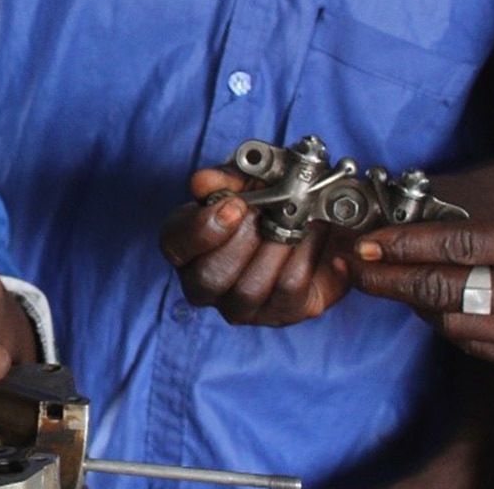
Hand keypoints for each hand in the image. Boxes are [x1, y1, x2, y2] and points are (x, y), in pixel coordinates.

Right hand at [158, 165, 354, 325]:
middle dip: (243, 242)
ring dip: (277, 249)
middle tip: (270, 213)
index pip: (174, 246)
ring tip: (297, 222)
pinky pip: (288, 293)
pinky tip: (313, 236)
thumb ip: (225, 179)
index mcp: (188, 245)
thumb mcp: (249, 179)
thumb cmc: (272, 199)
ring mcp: (241, 306)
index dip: (201, 229)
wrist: (319, 220)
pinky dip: (304, 258)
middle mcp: (206, 284)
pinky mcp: (280, 314)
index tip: (234, 206)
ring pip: (248, 290)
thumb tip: (204, 182)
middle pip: (208, 278)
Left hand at [351, 207, 493, 397]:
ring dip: (424, 306)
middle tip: (362, 269)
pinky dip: (462, 331)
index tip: (373, 239)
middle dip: (394, 278)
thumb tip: (471, 235)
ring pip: (459, 325)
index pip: (460, 244)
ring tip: (402, 289)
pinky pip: (487, 352)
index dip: (406, 242)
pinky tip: (449, 316)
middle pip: (446, 288)